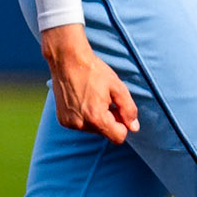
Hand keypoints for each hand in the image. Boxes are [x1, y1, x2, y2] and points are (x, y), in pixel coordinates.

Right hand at [40, 24, 139, 143]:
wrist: (67, 59)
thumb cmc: (93, 71)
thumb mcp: (117, 87)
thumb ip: (128, 109)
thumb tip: (134, 127)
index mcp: (96, 118)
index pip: (118, 137)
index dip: (123, 124)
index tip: (118, 109)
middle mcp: (81, 124)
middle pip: (105, 132)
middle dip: (109, 119)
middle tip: (104, 97)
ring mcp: (70, 123)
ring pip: (93, 129)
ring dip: (96, 117)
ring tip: (91, 96)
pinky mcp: (62, 120)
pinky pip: (81, 124)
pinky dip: (84, 115)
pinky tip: (81, 98)